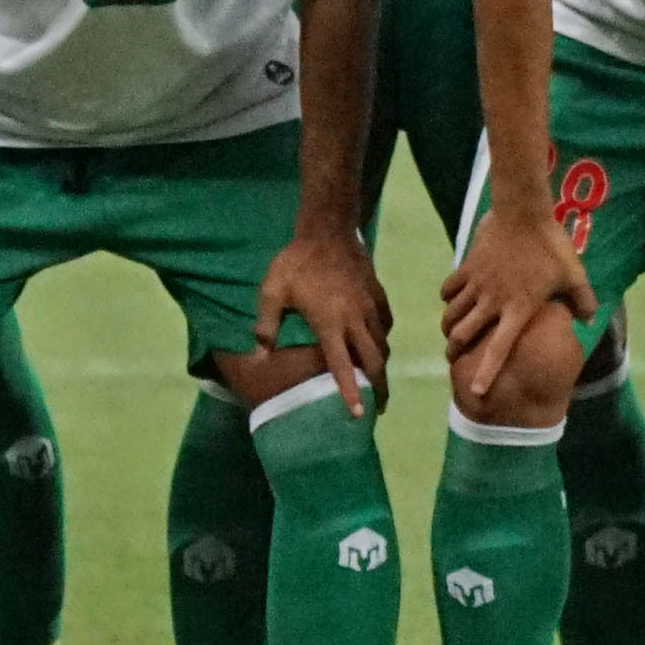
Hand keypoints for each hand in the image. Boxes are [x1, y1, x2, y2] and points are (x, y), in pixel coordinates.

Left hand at [258, 227, 391, 413]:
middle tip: (378, 408)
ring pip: (383, 343)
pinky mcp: (377, 294)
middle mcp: (355, 320)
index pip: (343, 366)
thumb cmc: (297, 261)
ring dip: (382, 364)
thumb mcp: (273, 290)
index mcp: (330, 323)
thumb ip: (266, 323)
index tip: (359, 415)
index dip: (351, 392)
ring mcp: (370, 306)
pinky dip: (383, 337)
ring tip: (377, 379)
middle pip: (375, 361)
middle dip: (379, 388)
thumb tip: (259, 352)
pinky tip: (377, 341)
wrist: (327, 228)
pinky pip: (385, 323)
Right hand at [439, 202, 593, 402]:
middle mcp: (493, 301)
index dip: (486, 373)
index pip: (498, 349)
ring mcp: (477, 283)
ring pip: (452, 314)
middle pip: (463, 334)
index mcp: (519, 309)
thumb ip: (583, 300)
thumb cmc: (551, 245)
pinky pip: (449, 289)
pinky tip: (451, 300)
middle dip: (455, 350)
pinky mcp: (468, 267)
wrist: (523, 211)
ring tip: (451, 333)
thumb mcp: (574, 274)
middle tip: (454, 357)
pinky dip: (448, 298)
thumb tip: (588, 320)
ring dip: (449, 326)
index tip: (476, 393)